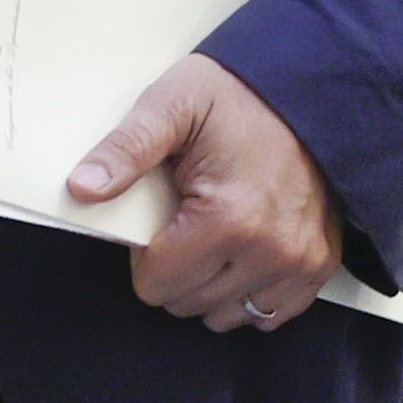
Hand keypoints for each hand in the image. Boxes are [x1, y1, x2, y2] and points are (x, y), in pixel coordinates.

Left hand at [69, 54, 342, 332]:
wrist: (309, 87)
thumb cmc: (237, 95)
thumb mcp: (172, 104)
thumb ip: (125, 149)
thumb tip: (82, 188)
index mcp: (228, 218)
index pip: (155, 285)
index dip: (146, 252)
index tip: (165, 213)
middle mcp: (270, 251)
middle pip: (186, 304)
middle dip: (176, 269)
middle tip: (189, 217)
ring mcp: (300, 263)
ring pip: (226, 316)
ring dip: (212, 286)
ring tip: (218, 234)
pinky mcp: (320, 266)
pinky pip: (270, 314)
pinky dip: (250, 292)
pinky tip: (246, 252)